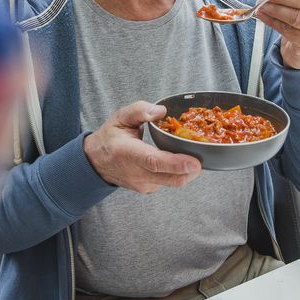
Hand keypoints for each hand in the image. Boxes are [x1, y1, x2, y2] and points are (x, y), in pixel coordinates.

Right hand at [84, 101, 201, 192]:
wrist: (96, 163)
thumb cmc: (111, 138)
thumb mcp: (120, 117)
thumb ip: (139, 110)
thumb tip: (160, 111)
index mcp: (127, 153)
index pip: (154, 161)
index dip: (176, 163)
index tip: (194, 163)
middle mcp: (136, 173)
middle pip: (170, 177)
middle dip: (191, 170)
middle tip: (202, 157)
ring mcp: (143, 184)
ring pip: (174, 182)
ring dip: (188, 171)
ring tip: (194, 155)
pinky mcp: (149, 189)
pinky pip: (169, 182)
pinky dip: (179, 173)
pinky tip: (181, 160)